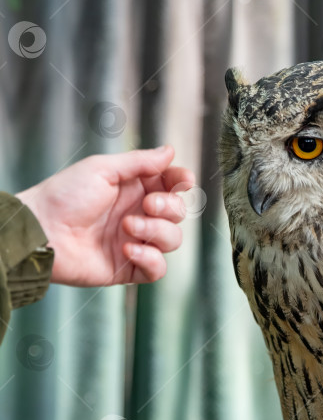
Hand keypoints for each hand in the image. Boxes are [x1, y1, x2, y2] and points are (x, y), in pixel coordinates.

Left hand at [17, 146, 194, 286]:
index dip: (182, 182)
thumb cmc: (64, 196)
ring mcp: (136, 242)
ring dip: (156, 232)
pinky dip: (151, 259)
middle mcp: (139, 215)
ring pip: (172, 240)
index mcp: (134, 190)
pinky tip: (128, 250)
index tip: (183, 180)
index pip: (171, 186)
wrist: (41, 231)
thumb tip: (170, 151)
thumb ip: (140, 162)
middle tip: (146, 205)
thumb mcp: (103, 169)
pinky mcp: (129, 268)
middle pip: (177, 213)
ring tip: (127, 228)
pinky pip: (158, 269)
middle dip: (168, 208)